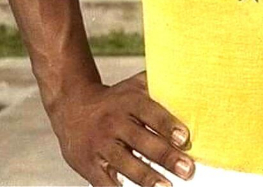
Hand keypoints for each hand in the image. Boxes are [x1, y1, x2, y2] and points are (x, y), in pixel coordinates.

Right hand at [47, 70, 194, 186]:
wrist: (72, 107)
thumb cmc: (114, 99)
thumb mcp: (134, 86)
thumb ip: (158, 86)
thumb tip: (190, 84)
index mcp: (128, 102)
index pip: (150, 112)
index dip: (167, 124)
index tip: (184, 137)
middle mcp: (114, 122)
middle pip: (141, 140)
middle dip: (165, 156)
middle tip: (187, 169)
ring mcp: (100, 145)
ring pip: (125, 163)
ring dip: (147, 177)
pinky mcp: (89, 165)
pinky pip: (105, 182)